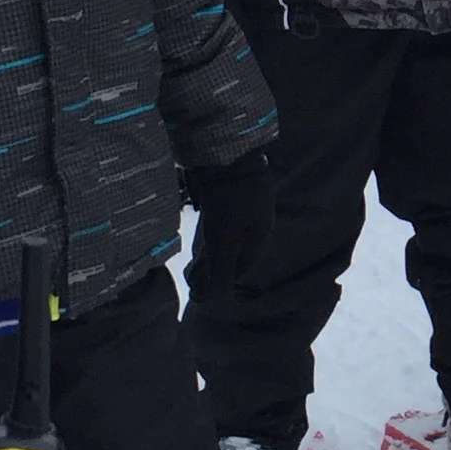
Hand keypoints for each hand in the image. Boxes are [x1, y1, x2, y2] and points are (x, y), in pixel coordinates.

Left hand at [187, 151, 274, 288]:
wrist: (226, 149)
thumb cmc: (228, 198)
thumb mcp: (224, 240)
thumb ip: (219, 270)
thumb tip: (212, 300)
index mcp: (260, 233)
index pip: (242, 267)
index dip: (223, 281)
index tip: (201, 290)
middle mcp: (254, 221)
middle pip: (234, 252)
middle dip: (214, 269)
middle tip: (192, 278)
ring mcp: (242, 205)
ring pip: (226, 236)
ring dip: (209, 252)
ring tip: (191, 261)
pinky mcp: (227, 192)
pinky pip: (220, 220)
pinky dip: (209, 234)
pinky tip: (198, 233)